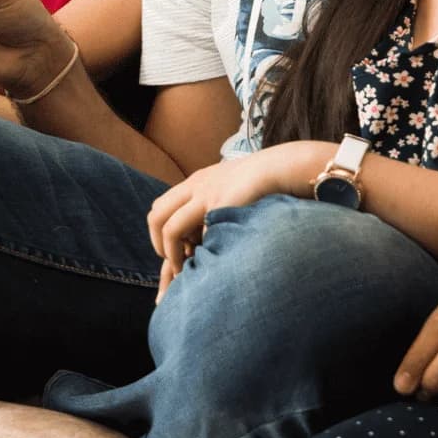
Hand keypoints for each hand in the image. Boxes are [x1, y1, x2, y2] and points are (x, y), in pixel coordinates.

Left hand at [146, 143, 325, 301]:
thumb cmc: (262, 183)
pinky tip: (210, 264)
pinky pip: (201, 237)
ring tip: (184, 270)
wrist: (281, 167)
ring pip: (171, 229)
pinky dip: (201, 254)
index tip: (176, 250)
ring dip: (172, 254)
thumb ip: (215, 204)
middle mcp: (195, 188)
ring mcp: (206, 196)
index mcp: (195, 183)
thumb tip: (207, 230)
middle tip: (171, 261)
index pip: (161, 207)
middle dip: (158, 243)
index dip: (160, 232)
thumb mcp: (230, 188)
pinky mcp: (220, 207)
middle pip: (156, 215)